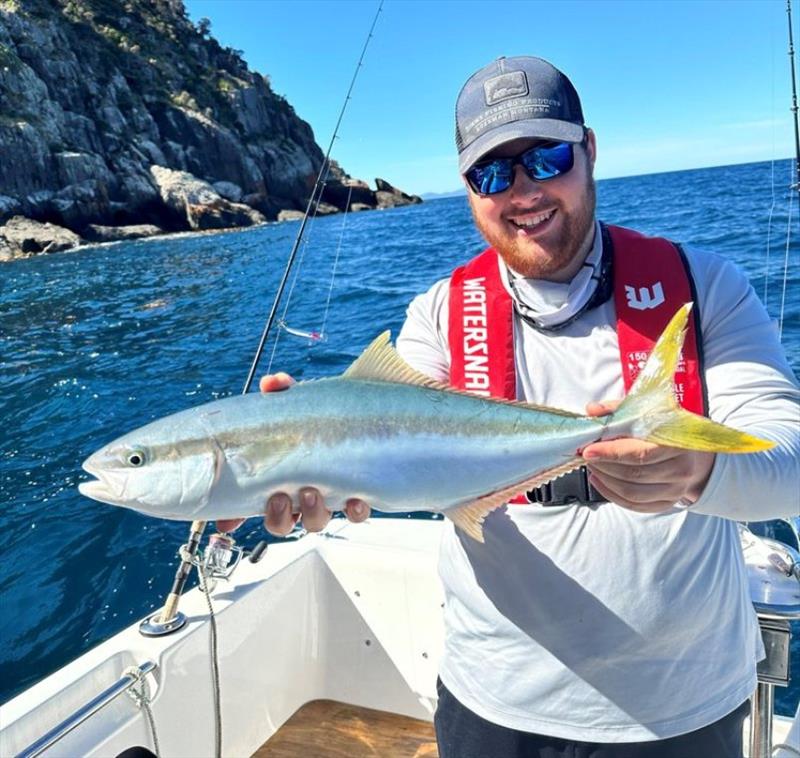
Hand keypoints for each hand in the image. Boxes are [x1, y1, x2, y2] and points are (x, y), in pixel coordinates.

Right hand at [215, 372, 370, 534]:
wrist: (364, 419)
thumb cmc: (321, 417)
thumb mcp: (297, 403)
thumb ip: (282, 393)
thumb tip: (272, 383)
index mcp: (278, 478)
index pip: (249, 505)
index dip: (234, 517)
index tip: (226, 522)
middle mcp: (300, 495)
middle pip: (281, 521)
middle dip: (278, 515)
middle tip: (280, 498)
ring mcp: (328, 499)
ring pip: (314, 521)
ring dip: (311, 512)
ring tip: (312, 492)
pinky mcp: (357, 497)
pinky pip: (355, 515)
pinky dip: (354, 511)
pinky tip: (355, 500)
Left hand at [581, 400, 714, 512]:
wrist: (693, 451)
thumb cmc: (666, 429)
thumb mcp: (645, 411)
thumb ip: (618, 410)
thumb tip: (593, 410)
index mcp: (677, 443)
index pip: (640, 454)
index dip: (611, 453)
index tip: (588, 450)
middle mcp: (680, 469)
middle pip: (634, 474)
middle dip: (604, 466)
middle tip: (586, 456)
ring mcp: (676, 489)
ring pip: (632, 493)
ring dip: (605, 481)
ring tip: (592, 467)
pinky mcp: (667, 502)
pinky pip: (635, 506)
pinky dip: (612, 495)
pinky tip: (600, 482)